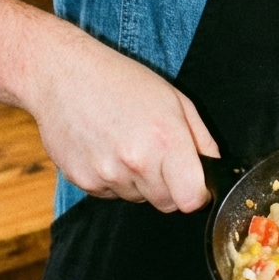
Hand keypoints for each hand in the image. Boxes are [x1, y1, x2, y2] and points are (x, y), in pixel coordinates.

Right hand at [25, 22, 219, 212]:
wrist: (64, 75)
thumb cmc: (122, 80)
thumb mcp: (175, 99)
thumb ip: (201, 139)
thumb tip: (214, 167)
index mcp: (166, 140)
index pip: (191, 200)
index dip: (197, 194)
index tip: (194, 181)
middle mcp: (136, 162)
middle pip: (167, 204)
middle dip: (169, 186)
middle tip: (157, 154)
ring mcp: (107, 174)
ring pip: (138, 199)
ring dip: (139, 181)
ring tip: (127, 143)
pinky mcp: (83, 181)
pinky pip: (111, 194)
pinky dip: (114, 179)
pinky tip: (106, 148)